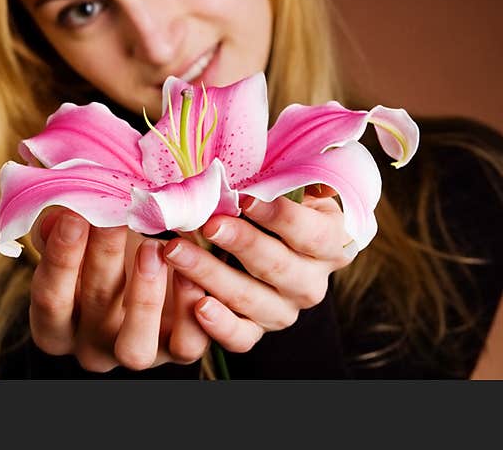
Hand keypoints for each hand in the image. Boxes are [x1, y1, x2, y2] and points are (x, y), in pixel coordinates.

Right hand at [28, 209, 209, 371]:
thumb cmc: (101, 251)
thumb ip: (60, 231)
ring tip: (153, 247)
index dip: (61, 258)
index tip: (73, 217)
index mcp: (55, 326)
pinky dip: (189, 309)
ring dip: (145, 297)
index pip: (50, 298)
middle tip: (115, 216)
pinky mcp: (176, 351)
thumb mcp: (77, 239)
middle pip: (94, 306)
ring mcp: (134, 353)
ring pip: (135, 346)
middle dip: (104, 254)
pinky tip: (188, 272)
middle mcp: (90, 348)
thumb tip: (56, 217)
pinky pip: (186, 345)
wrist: (148, 267)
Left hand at [162, 186, 355, 351]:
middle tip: (208, 224)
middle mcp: (312, 283)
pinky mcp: (255, 331)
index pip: (313, 234)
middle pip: (280, 267)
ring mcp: (283, 311)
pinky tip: (198, 305)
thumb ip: (281, 176)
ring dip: (212, 274)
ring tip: (176, 250)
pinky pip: (241, 338)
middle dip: (242, 243)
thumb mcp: (281, 183)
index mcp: (330, 243)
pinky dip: (219, 325)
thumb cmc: (264, 199)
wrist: (248, 236)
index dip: (281, 217)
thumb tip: (273, 167)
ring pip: (253, 300)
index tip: (244, 198)